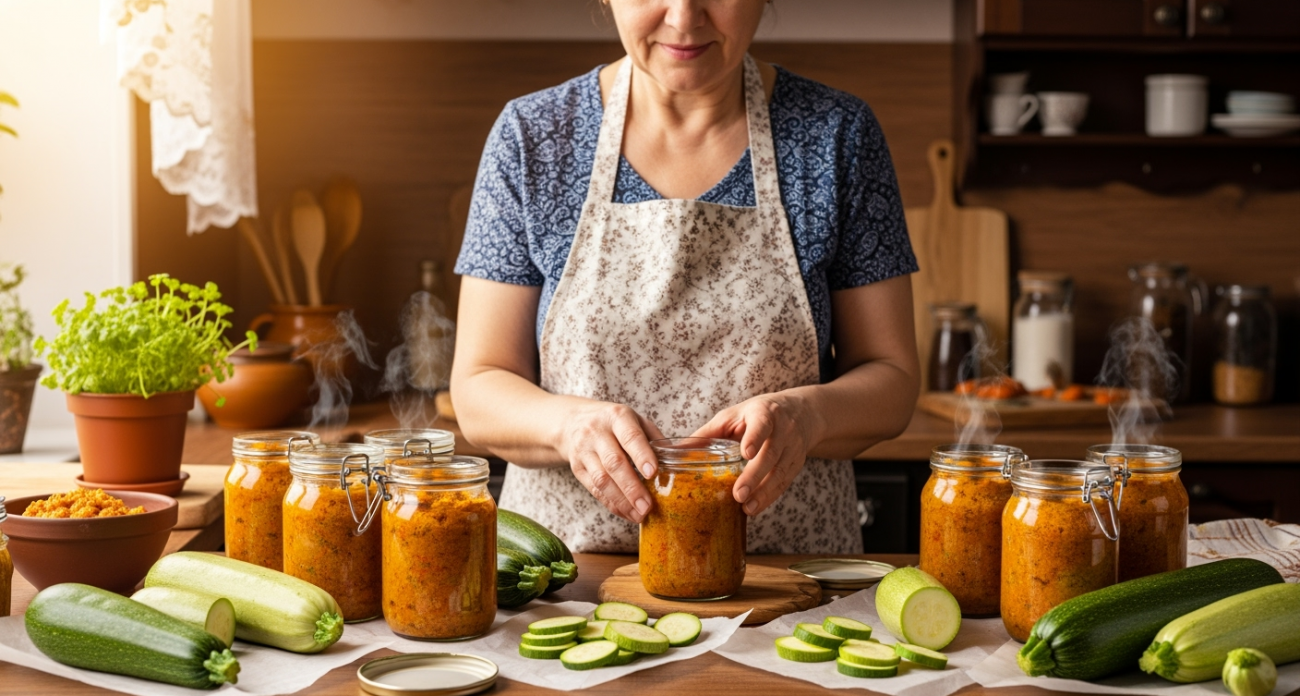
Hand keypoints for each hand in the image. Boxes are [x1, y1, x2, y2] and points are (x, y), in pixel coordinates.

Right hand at [557, 401, 664, 523]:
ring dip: (621, 501)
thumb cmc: (615, 423)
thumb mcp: (635, 420)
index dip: (641, 455)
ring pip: (602, 480)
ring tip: (639, 515)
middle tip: (647, 506)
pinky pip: (594, 490)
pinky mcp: (577, 468)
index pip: (630, 436)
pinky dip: (612, 504)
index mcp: (617, 417)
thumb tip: (680, 463)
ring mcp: (584, 450)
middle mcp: (597, 432)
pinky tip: (627, 512)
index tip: (653, 473)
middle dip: (631, 487)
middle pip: (614, 462)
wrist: (574, 421)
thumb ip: (655, 439)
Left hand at [691, 393, 823, 515]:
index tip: (746, 453)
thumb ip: (707, 433)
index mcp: (764, 413)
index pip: (762, 424)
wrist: (798, 413)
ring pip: (780, 472)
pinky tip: (755, 508)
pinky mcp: (797, 463)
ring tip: (746, 508)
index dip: (755, 438)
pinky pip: (784, 483)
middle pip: (771, 454)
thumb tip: (674, 450)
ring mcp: (793, 448)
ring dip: (764, 493)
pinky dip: (770, 497)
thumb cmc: (756, 414)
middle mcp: (783, 430)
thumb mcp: (732, 416)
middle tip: (738, 494)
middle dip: (755, 476)